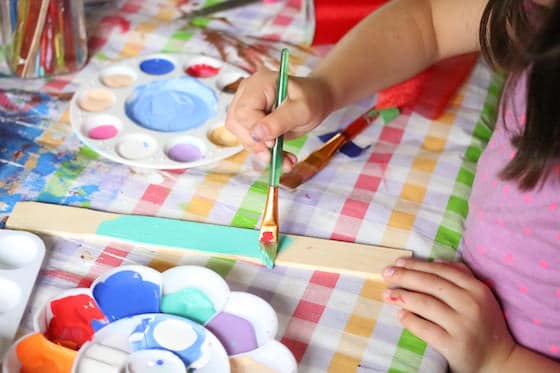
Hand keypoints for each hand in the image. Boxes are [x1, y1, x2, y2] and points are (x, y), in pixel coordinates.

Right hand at [224, 67, 334, 169]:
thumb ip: (280, 121)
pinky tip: (282, 159)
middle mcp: (247, 94)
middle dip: (256, 145)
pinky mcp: (251, 122)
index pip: (243, 112)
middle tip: (276, 157)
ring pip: (242, 136)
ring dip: (262, 153)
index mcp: (259, 84)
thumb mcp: (301, 110)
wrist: (316, 101)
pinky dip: (266, 153)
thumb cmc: (311, 99)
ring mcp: (247, 108)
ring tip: (286, 161)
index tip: (273, 143)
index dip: (254, 131)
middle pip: (237, 124)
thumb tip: (257, 134)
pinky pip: (251, 141)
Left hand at [382, 258, 515, 372]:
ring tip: (387, 294)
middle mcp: (472, 305)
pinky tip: (400, 314)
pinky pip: (425, 329)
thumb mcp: (480, 297)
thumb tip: (435, 262)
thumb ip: (461, 276)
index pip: (442, 271)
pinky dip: (410, 320)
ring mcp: (463, 326)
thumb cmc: (484, 324)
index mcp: (477, 289)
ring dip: (403, 296)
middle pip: (431, 284)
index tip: (398, 262)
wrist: (499, 361)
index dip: (417, 265)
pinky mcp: (454, 345)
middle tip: (386, 274)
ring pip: (426, 304)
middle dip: (405, 276)